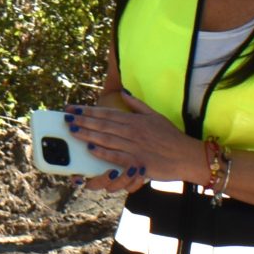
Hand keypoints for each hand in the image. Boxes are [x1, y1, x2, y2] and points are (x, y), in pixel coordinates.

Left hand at [66, 92, 195, 188]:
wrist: (186, 155)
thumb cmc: (171, 136)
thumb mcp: (155, 115)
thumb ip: (137, 104)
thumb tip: (123, 91)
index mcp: (135, 120)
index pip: (107, 113)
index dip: (88, 110)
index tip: (73, 109)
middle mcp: (133, 131)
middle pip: (103, 124)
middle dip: (83, 120)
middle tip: (66, 118)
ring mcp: (135, 146)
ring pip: (107, 139)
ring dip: (88, 134)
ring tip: (73, 131)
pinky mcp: (138, 161)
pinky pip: (117, 156)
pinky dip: (104, 152)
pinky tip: (90, 149)